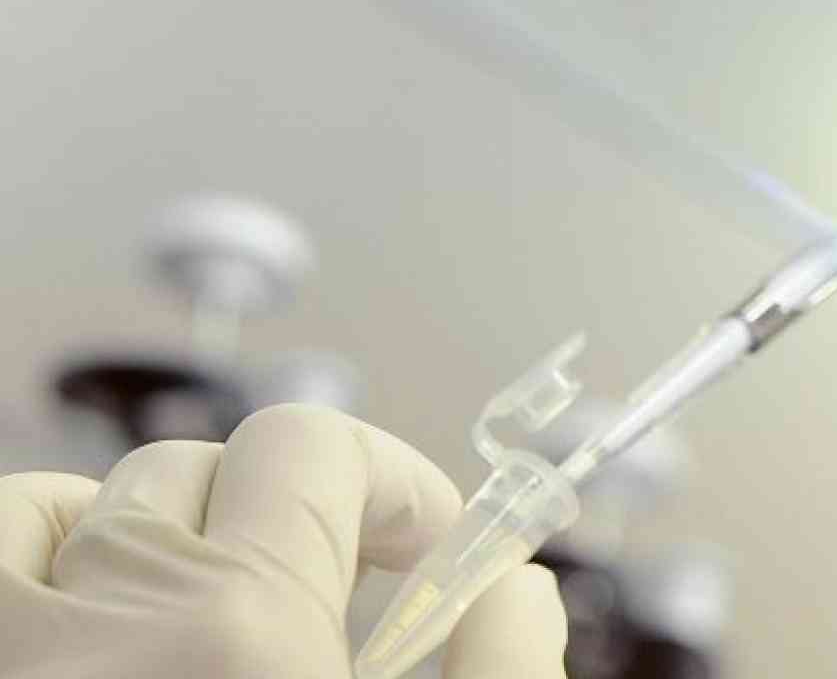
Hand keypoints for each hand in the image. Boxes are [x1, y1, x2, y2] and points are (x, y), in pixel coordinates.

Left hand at [0, 405, 566, 677]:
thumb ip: (502, 666)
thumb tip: (519, 588)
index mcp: (244, 628)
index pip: (314, 447)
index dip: (391, 483)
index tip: (426, 547)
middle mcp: (111, 619)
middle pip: (212, 467)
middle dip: (291, 518)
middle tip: (337, 596)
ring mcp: (25, 649)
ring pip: (80, 504)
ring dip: (159, 532)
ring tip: (208, 604)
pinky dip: (45, 558)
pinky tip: (97, 614)